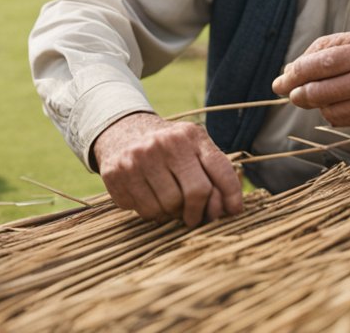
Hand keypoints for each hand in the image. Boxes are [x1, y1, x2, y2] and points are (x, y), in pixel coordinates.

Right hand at [92, 112, 243, 226]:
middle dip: (199, 212)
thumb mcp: (193, 147)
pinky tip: (150, 198)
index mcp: (191, 136)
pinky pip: (145, 210)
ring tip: (169, 204)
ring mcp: (139, 158)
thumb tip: (233, 210)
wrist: (122, 131)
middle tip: (194, 218)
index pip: (221, 170)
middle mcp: (166, 143)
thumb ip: (215, 172)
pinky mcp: (117, 174)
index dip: (231, 196)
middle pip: (196, 192)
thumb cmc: (169, 148)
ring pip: (169, 206)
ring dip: (172, 214)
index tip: (232, 211)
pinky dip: (152, 213)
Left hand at [272, 31, 349, 125]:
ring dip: (311, 103)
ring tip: (305, 95)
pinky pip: (341, 119)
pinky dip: (327, 112)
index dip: (297, 71)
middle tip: (284, 90)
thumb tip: (294, 67)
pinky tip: (327, 103)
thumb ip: (330, 47)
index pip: (323, 63)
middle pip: (321, 89)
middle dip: (297, 91)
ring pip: (328, 107)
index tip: (283, 76)